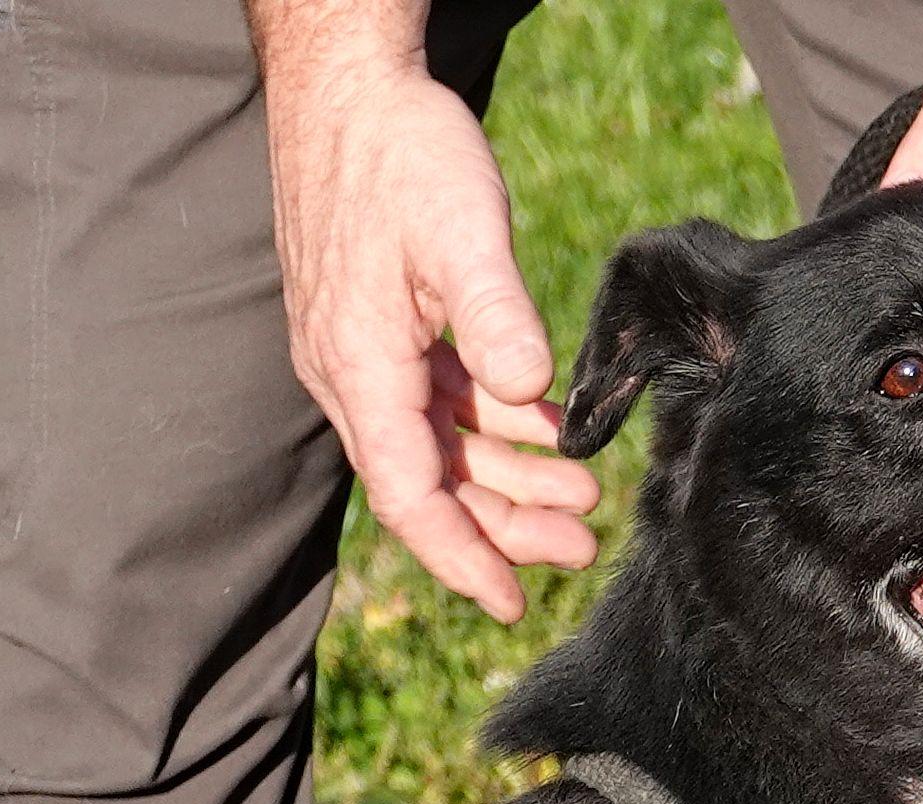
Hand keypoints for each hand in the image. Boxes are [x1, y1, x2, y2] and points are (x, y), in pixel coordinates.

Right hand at [255, 35, 597, 622]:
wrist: (342, 85)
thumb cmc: (395, 150)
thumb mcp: (459, 227)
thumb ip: (495, 315)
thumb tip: (529, 393)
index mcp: (362, 369)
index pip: (409, 496)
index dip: (463, 557)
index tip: (514, 600)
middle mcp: (352, 377)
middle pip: (428, 485)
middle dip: (504, 525)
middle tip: (580, 547)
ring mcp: (363, 356)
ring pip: (437, 447)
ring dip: (506, 478)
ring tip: (580, 499)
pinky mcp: (380, 329)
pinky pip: (438, 401)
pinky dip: (493, 423)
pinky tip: (548, 427)